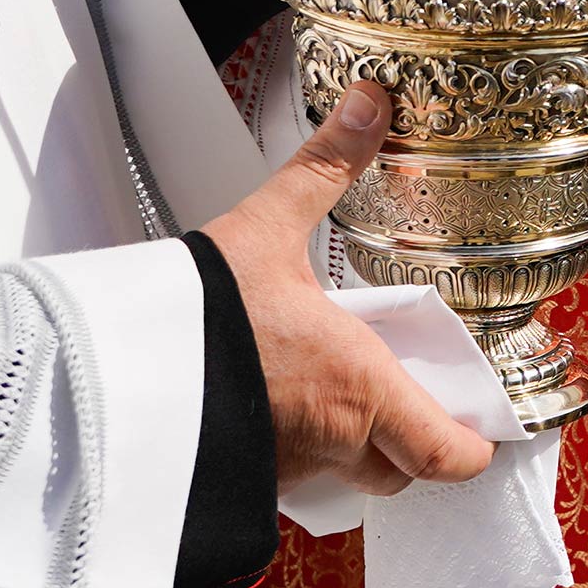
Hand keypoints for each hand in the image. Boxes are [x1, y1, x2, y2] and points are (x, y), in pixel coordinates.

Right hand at [197, 82, 497, 496]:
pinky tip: (280, 409)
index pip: (445, 455)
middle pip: (401, 473)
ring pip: (345, 479)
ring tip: (344, 398)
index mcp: (359, 386)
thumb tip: (370, 104)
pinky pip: (289, 480)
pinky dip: (299, 453)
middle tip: (413, 399)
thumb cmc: (196, 310)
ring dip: (355, 449)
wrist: (105, 371)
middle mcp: (329, 441)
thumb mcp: (267, 227)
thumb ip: (325, 166)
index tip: (482, 429)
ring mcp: (280, 470)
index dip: (472, 447)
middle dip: (414, 445)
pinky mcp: (235, 483)